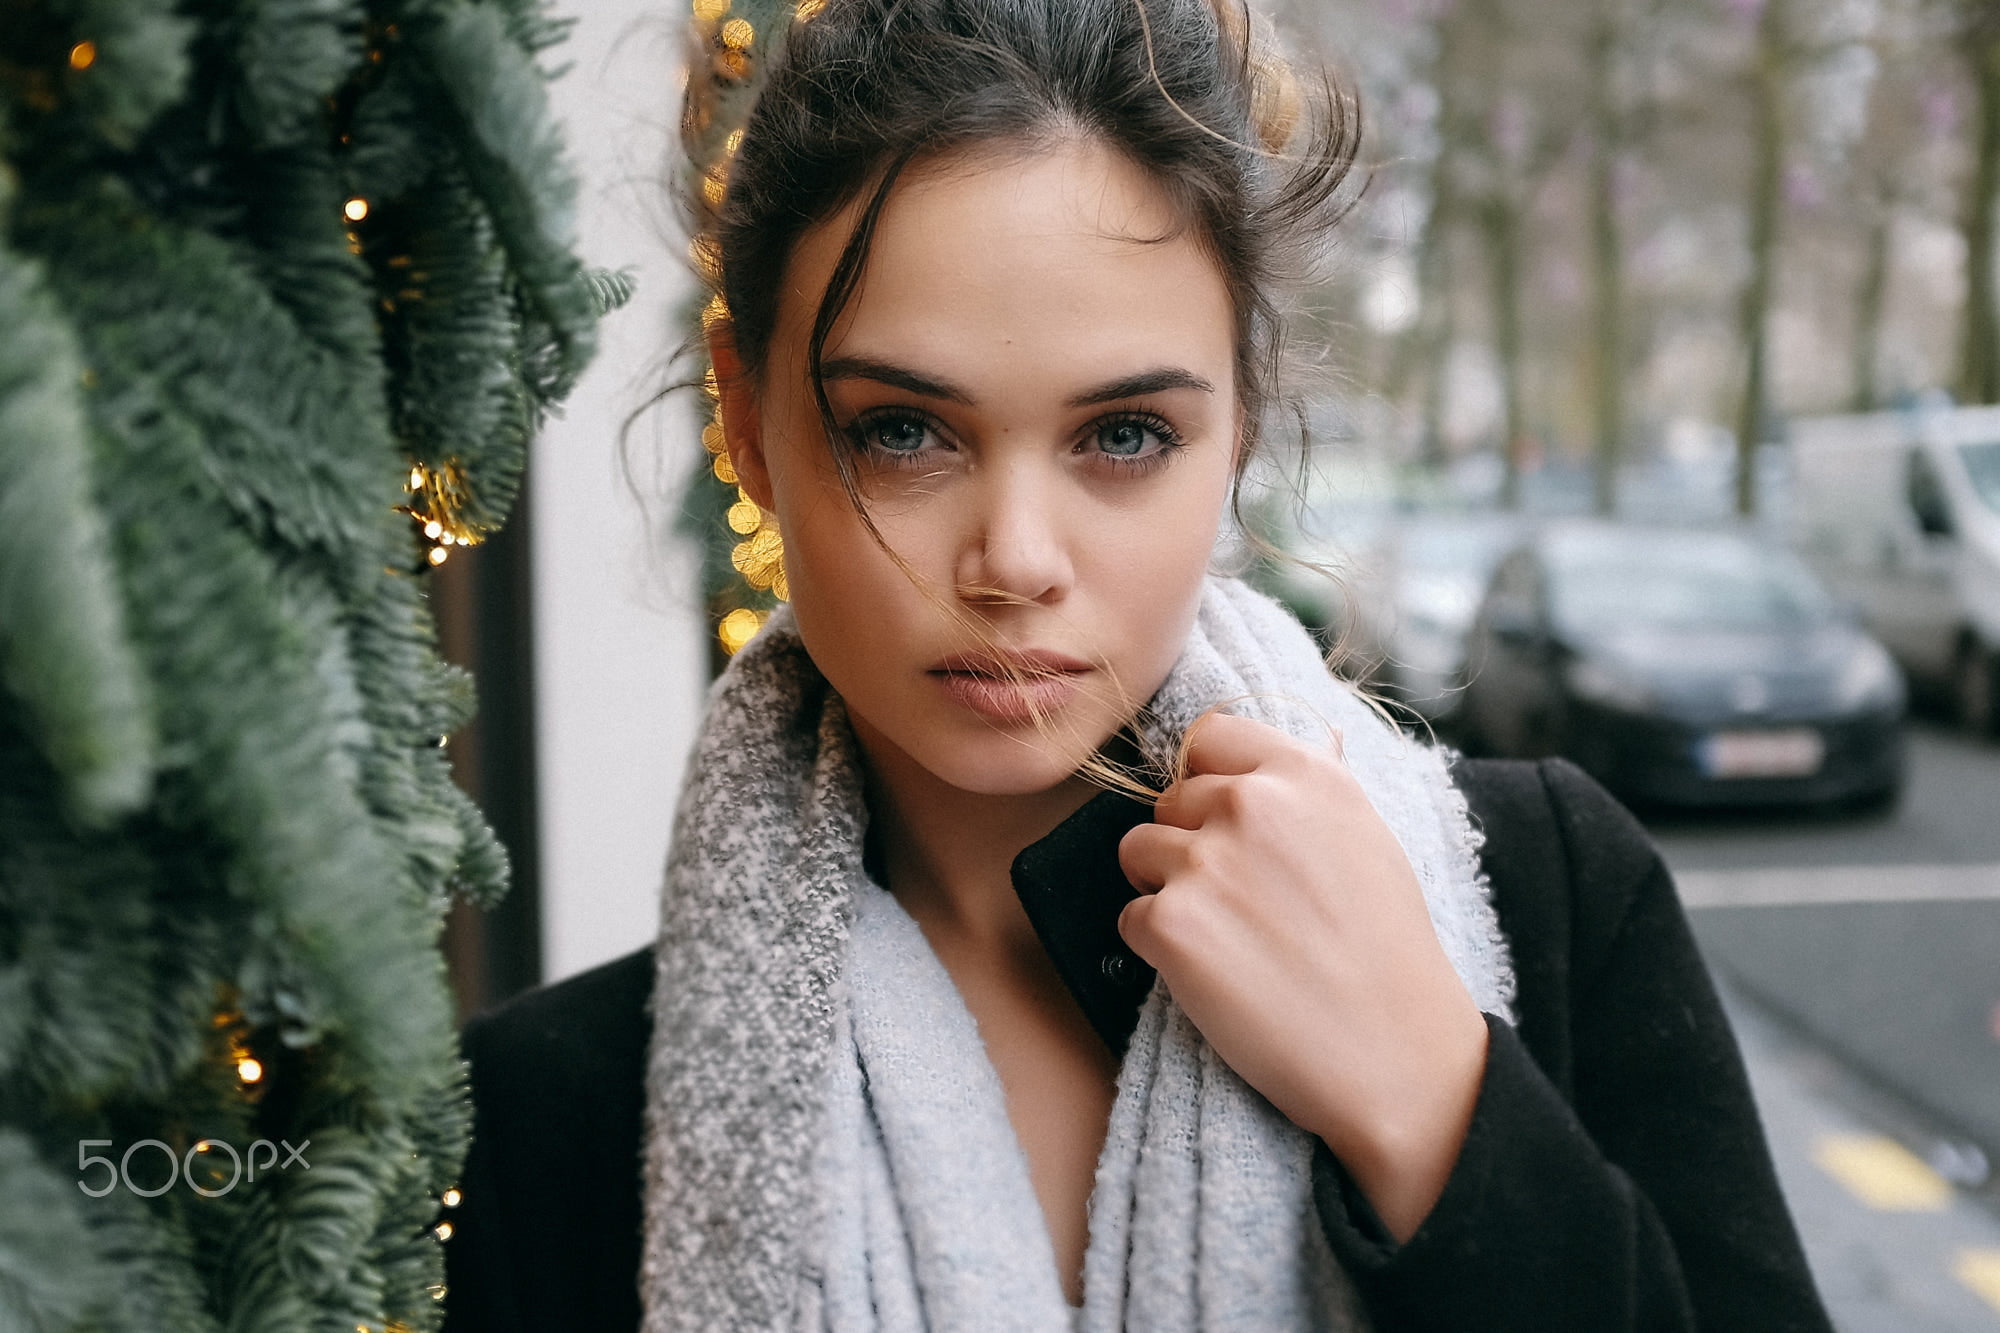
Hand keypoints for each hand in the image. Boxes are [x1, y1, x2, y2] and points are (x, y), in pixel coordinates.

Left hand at [1115, 709, 1489, 1242]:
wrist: (1393, 1053)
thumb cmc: (1387, 952)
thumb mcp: (1368, 838)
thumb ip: (1316, 789)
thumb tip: (1318, 736)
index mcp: (1304, 773)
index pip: (1210, 736)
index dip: (1208, 780)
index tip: (1226, 823)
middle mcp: (1251, 804)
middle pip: (1170, 800)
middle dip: (1189, 844)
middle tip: (1241, 905)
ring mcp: (1205, 862)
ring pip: (1137, 853)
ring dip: (1167, 892)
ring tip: (1228, 939)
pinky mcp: (1171, 924)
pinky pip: (1131, 918)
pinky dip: (1159, 948)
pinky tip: (1216, 976)